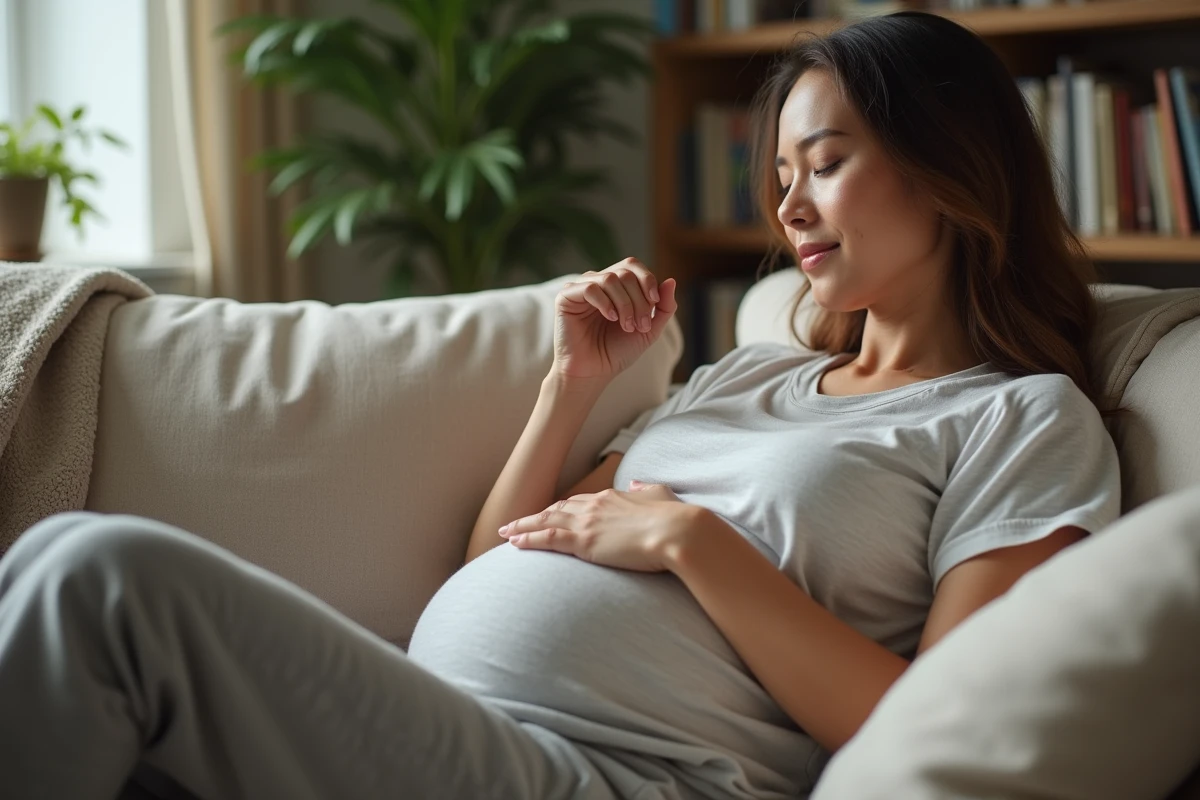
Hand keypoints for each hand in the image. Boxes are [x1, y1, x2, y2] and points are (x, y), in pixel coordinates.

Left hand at [498, 480, 696, 572]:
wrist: (678, 532)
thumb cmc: (675, 518)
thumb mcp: (661, 495)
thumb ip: (646, 489)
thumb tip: (636, 485)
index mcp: (613, 497)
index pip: (580, 503)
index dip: (562, 510)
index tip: (550, 514)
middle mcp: (595, 506)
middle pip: (557, 510)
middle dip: (536, 516)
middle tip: (517, 522)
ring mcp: (587, 523)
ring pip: (546, 522)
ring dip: (524, 526)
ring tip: (506, 532)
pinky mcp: (584, 541)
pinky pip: (547, 539)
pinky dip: (528, 538)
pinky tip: (514, 542)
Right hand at [551, 258, 677, 382]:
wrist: (593, 373)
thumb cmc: (617, 352)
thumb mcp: (649, 329)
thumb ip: (663, 307)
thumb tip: (671, 281)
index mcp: (615, 287)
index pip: (633, 266)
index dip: (647, 280)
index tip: (655, 303)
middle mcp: (598, 283)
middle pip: (625, 272)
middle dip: (639, 299)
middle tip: (640, 325)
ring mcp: (580, 288)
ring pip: (610, 279)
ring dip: (625, 303)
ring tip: (627, 326)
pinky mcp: (566, 298)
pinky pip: (590, 288)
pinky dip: (605, 303)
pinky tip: (611, 319)